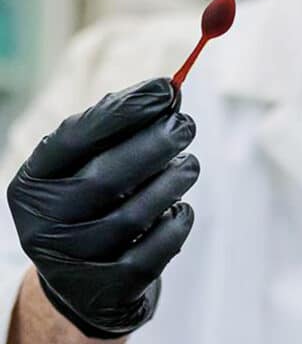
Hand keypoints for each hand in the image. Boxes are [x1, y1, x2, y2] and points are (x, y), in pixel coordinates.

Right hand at [6, 78, 198, 338]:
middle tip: (186, 126)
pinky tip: (183, 209)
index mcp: (33, 183)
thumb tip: (169, 90)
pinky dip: (175, 225)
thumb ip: (121, 131)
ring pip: (132, 216)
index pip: (75, 138)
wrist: (87, 285)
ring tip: (191, 165)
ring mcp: (71, 261)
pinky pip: (151, 254)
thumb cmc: (96, 208)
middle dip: (154, 145)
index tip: (167, 88)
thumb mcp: (91, 168)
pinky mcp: (105, 291)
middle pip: (105, 178)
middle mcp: (42, 224)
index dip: (125, 110)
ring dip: (172, 183)